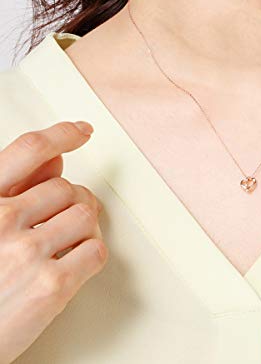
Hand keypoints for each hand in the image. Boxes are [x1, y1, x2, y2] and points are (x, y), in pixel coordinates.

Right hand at [0, 121, 106, 363]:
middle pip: (68, 188)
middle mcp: (1, 221)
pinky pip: (96, 250)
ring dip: (84, 227)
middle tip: (64, 219)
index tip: (81, 130)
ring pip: (86, 215)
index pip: (29, 149)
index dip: (61, 134)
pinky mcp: (51, 285)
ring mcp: (27, 253)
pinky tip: (74, 261)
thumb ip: (15, 190)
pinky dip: (91, 254)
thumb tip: (56, 161)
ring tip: (67, 242)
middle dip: (72, 202)